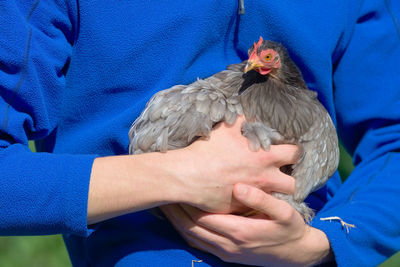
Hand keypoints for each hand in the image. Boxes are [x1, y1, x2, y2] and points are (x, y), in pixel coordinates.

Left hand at [161, 184, 331, 265]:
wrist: (298, 255)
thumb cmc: (291, 230)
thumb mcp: (284, 213)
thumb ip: (262, 199)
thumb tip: (238, 188)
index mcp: (239, 231)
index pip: (203, 216)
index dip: (186, 202)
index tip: (174, 187)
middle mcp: (228, 244)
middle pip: (191, 227)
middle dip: (175, 211)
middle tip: (162, 194)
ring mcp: (225, 252)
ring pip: (191, 237)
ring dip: (176, 222)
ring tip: (165, 205)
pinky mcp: (226, 255)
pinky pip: (198, 244)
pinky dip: (185, 232)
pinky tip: (179, 221)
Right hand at [175, 116, 298, 213]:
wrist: (188, 175)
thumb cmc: (208, 150)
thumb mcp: (228, 128)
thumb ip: (245, 120)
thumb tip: (253, 114)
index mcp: (266, 157)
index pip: (296, 154)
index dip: (295, 152)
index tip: (289, 152)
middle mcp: (265, 179)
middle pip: (294, 184)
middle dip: (292, 179)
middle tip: (283, 175)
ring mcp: (255, 197)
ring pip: (279, 201)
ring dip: (277, 195)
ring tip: (270, 190)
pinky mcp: (243, 209)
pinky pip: (258, 210)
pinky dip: (257, 205)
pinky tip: (250, 199)